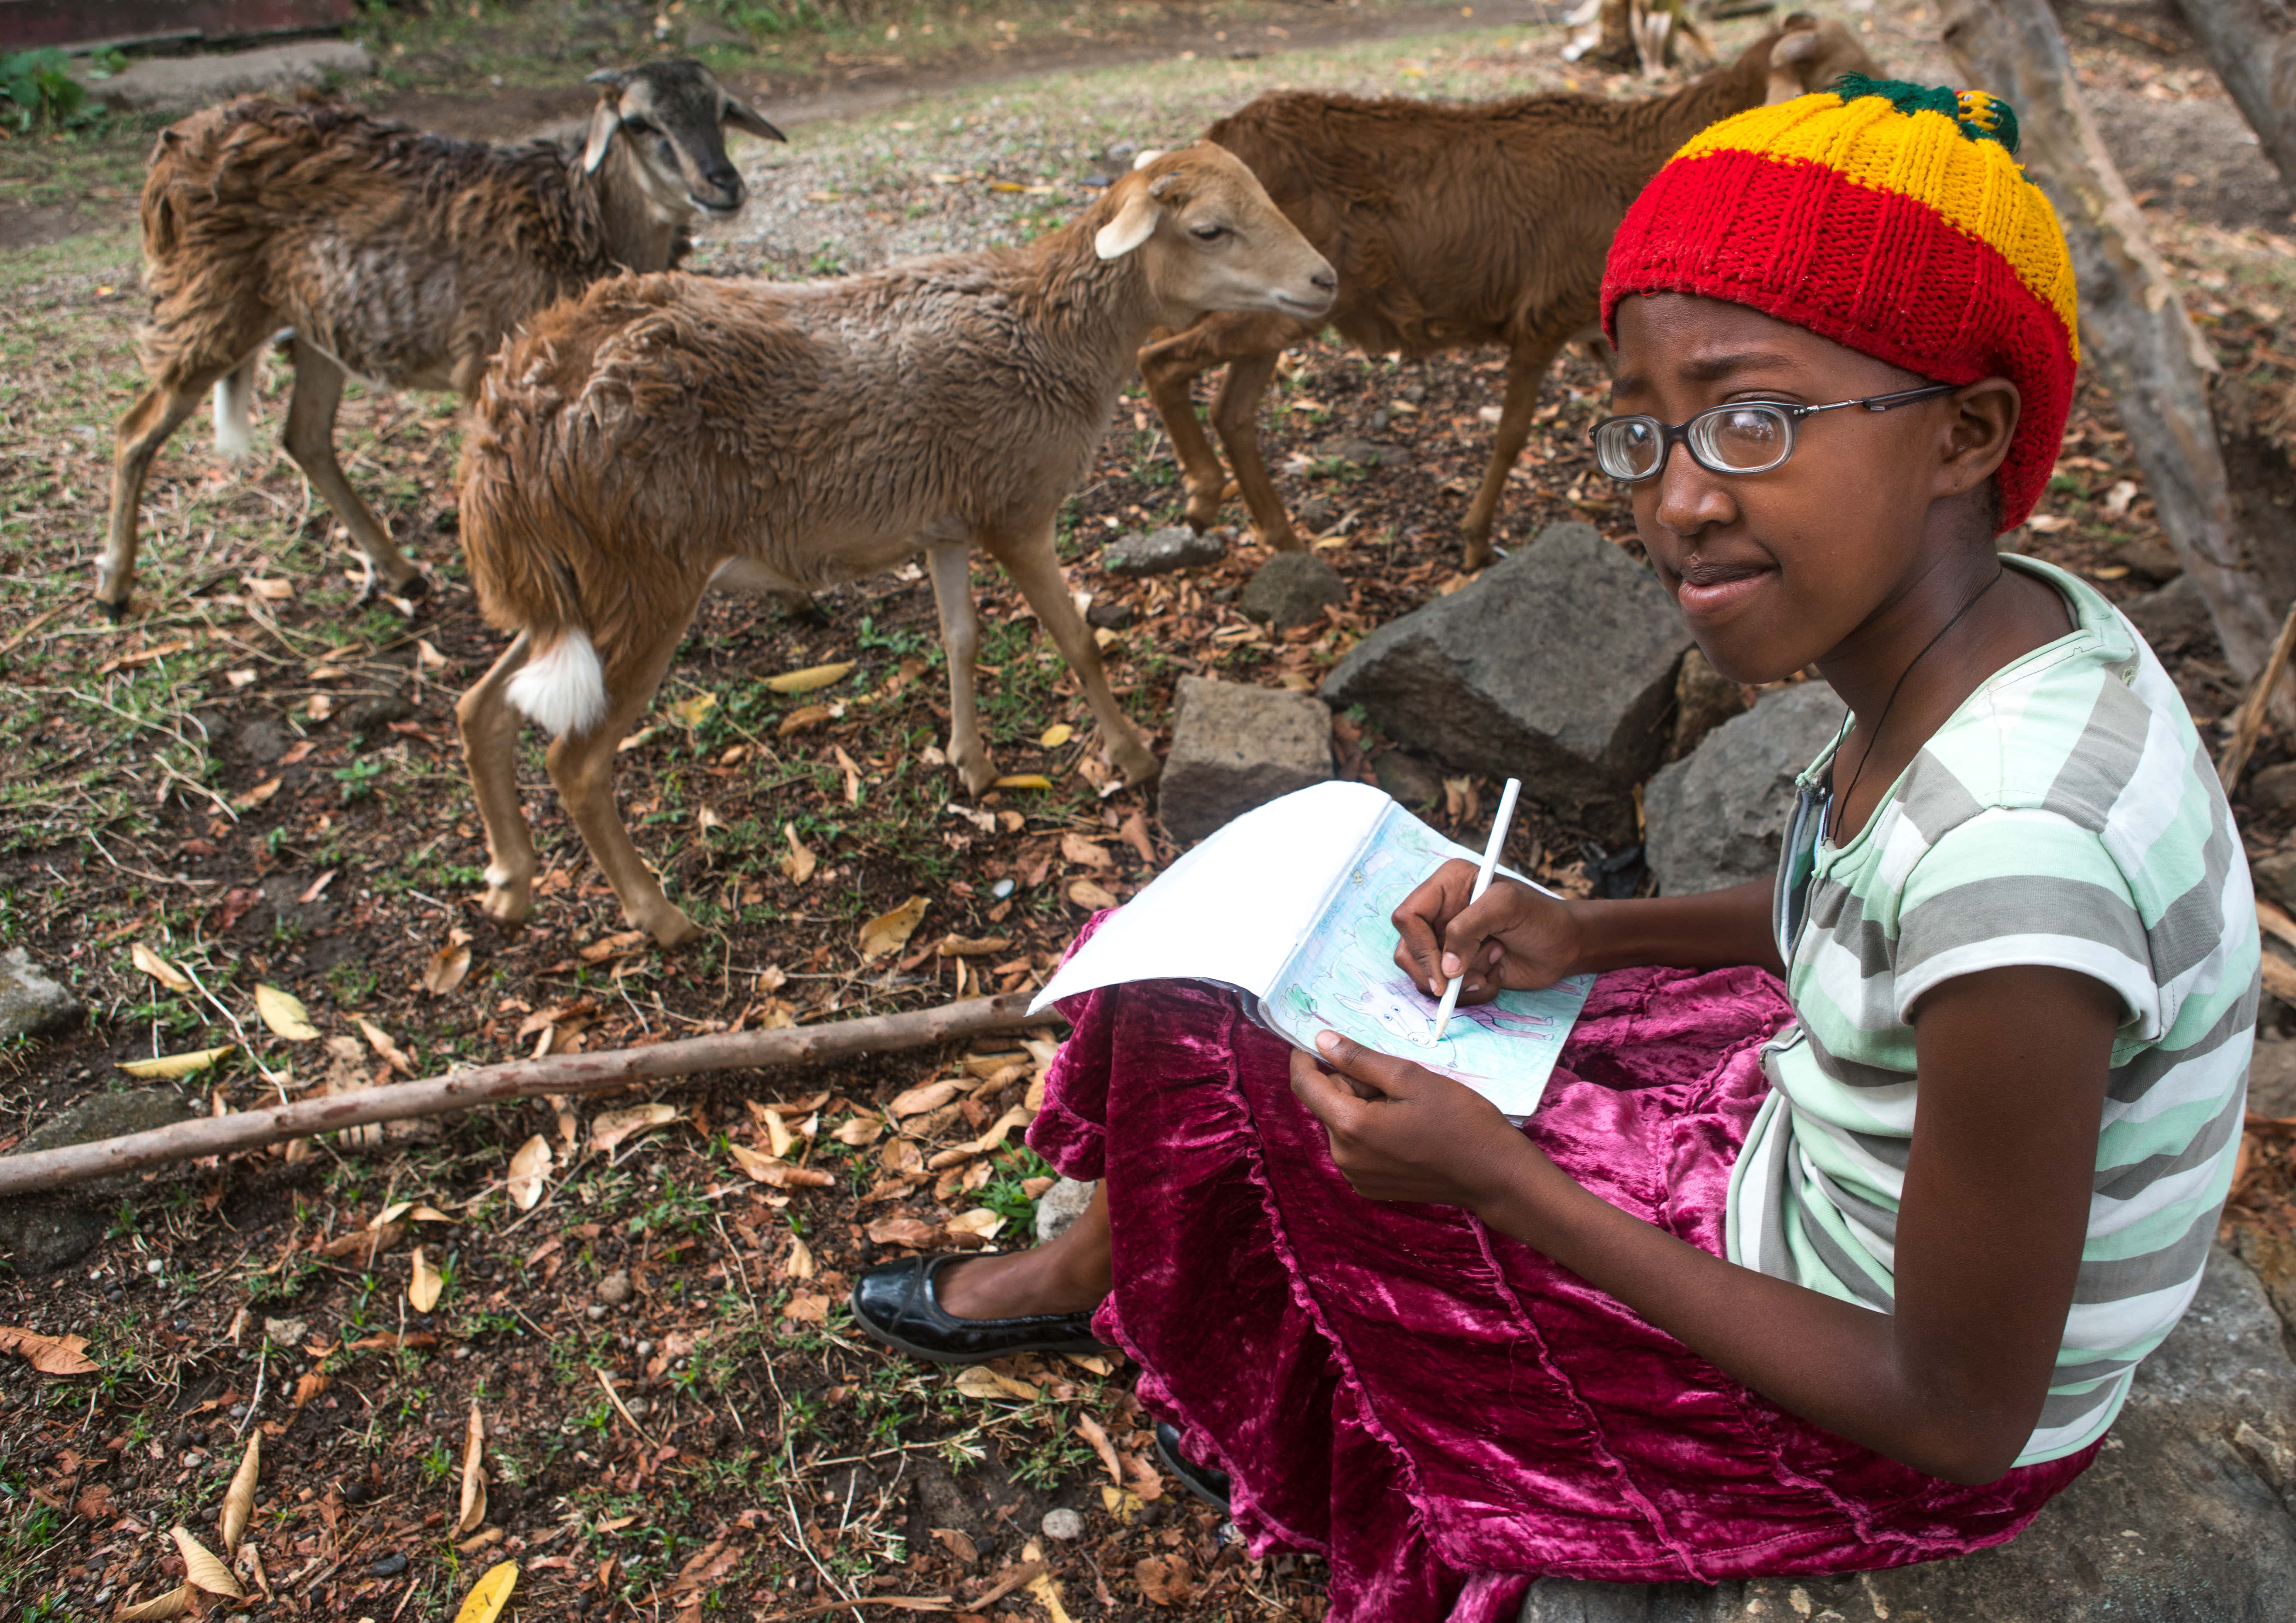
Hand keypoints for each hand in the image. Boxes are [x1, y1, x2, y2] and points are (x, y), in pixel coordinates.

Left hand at [1288, 1032, 1548, 1211]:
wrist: (1492, 1174)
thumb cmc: (1460, 1120)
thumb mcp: (1410, 1077)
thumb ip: (1360, 1059)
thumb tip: (1321, 1041)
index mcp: (1351, 1127)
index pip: (1305, 1086)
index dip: (1303, 1059)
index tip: (1311, 1041)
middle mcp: (1344, 1157)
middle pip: (1328, 1104)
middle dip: (1350, 1083)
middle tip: (1392, 1078)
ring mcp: (1356, 1176)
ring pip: (1343, 1124)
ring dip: (1362, 1107)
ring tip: (1405, 1106)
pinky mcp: (1370, 1187)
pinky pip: (1356, 1147)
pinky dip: (1371, 1130)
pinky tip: (1405, 1128)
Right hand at [1392, 859, 1584, 1004]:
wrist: (1565, 946)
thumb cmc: (1541, 917)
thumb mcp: (1507, 907)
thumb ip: (1468, 929)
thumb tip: (1446, 968)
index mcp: (1446, 886)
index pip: (1408, 917)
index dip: (1420, 947)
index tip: (1444, 974)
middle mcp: (1440, 914)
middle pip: (1408, 951)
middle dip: (1441, 972)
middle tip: (1475, 977)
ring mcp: (1447, 943)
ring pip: (1426, 976)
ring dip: (1463, 982)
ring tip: (1496, 964)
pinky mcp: (1458, 968)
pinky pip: (1447, 991)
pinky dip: (1473, 991)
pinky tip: (1497, 973)